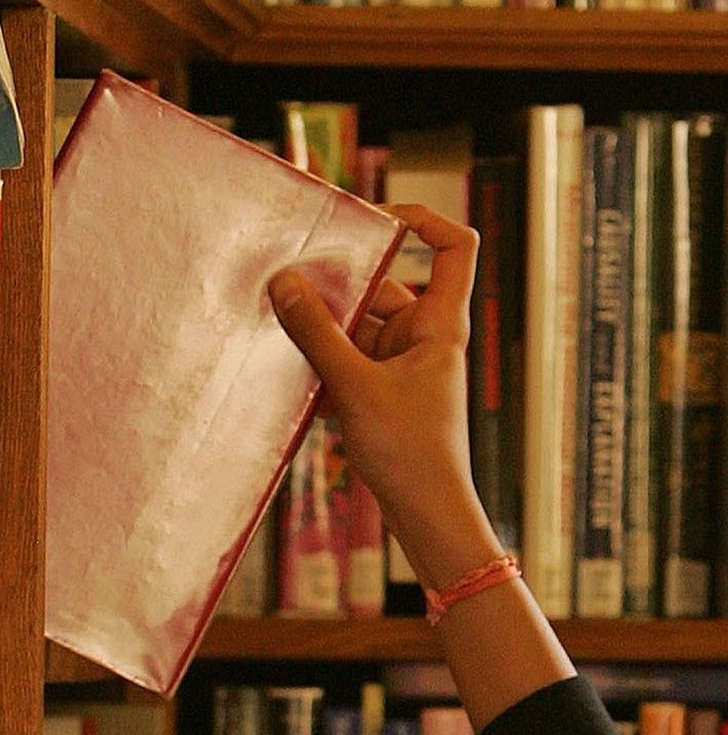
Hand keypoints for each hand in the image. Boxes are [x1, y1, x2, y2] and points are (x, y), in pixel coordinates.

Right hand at [268, 204, 503, 587]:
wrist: (426, 516)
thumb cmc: (412, 454)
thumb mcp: (356, 387)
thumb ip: (317, 334)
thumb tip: (285, 282)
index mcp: (439, 323)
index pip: (453, 247)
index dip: (421, 220)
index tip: (372, 218)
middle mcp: (423, 336)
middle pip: (382, 285)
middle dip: (338, 286)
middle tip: (290, 282)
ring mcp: (400, 364)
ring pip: (356, 325)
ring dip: (322, 330)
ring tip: (281, 331)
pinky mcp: (380, 390)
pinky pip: (345, 358)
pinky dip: (321, 362)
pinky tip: (291, 374)